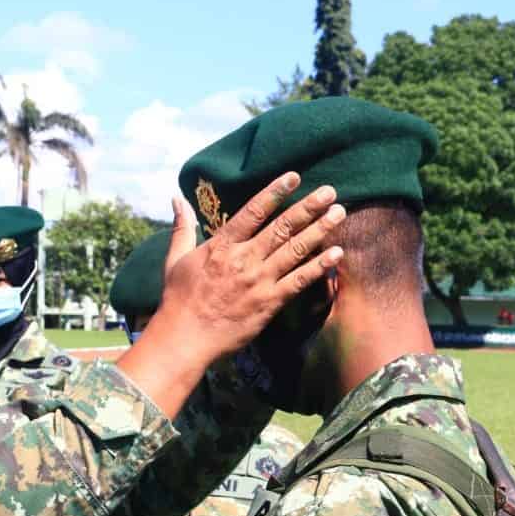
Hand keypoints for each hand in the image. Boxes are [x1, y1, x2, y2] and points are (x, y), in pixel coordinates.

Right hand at [117, 172, 342, 416]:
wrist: (185, 338)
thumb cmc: (178, 300)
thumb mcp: (175, 259)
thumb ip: (182, 227)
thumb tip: (176, 198)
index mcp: (221, 246)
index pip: (253, 211)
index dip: (275, 192)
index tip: (294, 177)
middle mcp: (244, 259)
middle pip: (282, 227)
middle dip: (308, 207)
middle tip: (330, 191)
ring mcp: (259, 281)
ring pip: (295, 250)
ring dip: (319, 230)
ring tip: (339, 213)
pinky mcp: (269, 303)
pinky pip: (299, 281)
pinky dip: (319, 267)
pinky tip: (336, 254)